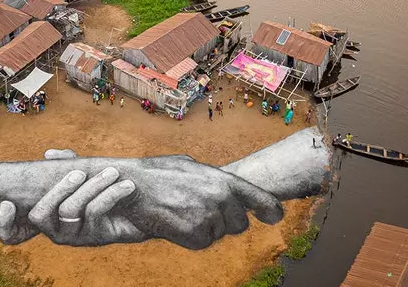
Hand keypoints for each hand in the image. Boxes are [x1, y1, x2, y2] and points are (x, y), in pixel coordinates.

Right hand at [0, 150, 141, 245]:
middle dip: (56, 189)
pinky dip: (109, 194)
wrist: (137, 207)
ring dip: (91, 186)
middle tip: (78, 172)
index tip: (7, 204)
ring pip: (69, 211)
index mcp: (46, 214)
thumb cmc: (105, 187)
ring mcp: (73, 236)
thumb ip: (66, 163)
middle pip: (38, 216)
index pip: (12, 234)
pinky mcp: (95, 238)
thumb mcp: (85, 171)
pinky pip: (95, 213)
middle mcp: (55, 230)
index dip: (5, 225)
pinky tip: (125, 185)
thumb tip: (48, 155)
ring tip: (112, 172)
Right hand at [117, 155, 283, 248]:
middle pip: (239, 224)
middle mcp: (221, 199)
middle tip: (201, 210)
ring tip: (182, 211)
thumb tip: (223, 185)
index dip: (270, 209)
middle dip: (226, 220)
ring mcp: (210, 219)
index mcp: (222, 179)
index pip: (259, 198)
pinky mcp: (197, 237)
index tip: (275, 216)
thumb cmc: (157, 174)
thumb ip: (212, 177)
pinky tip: (177, 222)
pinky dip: (192, 236)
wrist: (132, 188)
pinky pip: (203, 242)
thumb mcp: (189, 165)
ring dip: (205, 227)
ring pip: (219, 233)